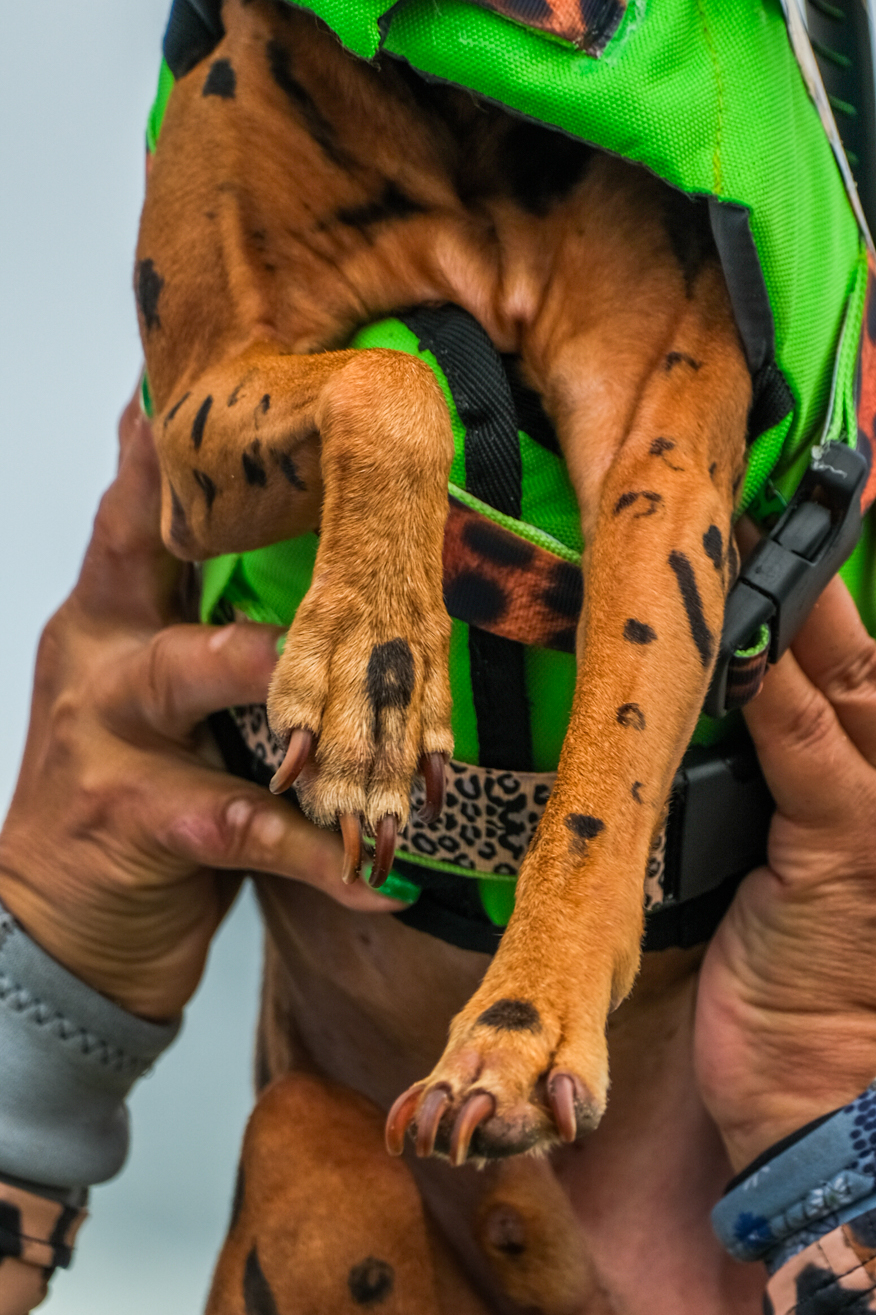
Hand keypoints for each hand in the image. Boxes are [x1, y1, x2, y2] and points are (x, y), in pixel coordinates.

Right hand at [0, 397, 390, 1025]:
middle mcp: (100, 663)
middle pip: (151, 568)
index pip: (134, 515)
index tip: (187, 378)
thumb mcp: (156, 695)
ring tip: (350, 671)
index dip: (160, 448)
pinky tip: (382, 871)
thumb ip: (211, 622)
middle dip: (220, 520)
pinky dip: (322, 850)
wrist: (54, 936)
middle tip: (298, 481)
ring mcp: (112, 742)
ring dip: (280, 675)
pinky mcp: (142, 823)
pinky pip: (247, 826)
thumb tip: (318, 544)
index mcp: (106, 619)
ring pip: (195, 678)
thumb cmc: (127, 797)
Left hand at [694, 407, 875, 1172]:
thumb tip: (787, 646)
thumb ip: (854, 747)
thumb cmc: (842, 977)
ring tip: (773, 468)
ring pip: (859, 646)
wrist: (851, 1103)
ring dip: (812, 553)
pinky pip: (795, 725)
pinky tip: (728, 606)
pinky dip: (760, 661)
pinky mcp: (844, 840)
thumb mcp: (875, 846)